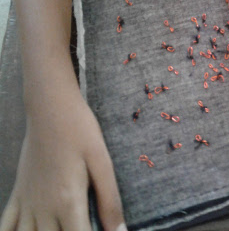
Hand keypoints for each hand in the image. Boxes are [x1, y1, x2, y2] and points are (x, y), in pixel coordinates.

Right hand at [0, 93, 125, 230]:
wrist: (50, 108)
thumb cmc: (80, 131)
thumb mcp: (102, 162)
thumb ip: (110, 199)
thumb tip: (120, 230)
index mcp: (67, 202)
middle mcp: (43, 209)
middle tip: (80, 227)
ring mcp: (27, 202)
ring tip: (60, 230)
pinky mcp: (18, 194)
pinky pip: (6, 226)